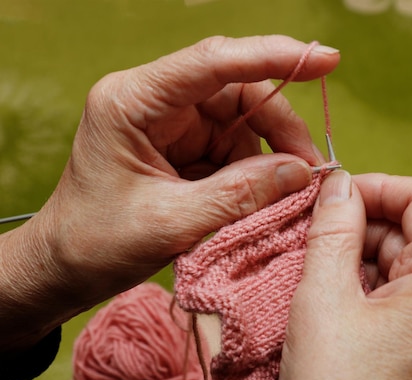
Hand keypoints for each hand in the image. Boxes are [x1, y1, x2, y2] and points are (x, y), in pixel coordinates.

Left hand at [0, 35, 339, 348]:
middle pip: (238, 92)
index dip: (273, 56)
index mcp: (134, 102)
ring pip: (244, 121)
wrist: (64, 269)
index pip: (213, 63)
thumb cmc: (96, 243)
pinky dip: (258, 172)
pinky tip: (267, 197)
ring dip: (272, 154)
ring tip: (289, 193)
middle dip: (280, 127)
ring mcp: (172, 125)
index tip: (325, 60)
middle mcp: (155, 103)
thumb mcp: (171, 223)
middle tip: (310, 171)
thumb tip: (300, 172)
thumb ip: (240, 194)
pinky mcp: (184, 148)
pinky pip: (236, 149)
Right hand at [279, 172, 411, 379]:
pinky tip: (336, 297)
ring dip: (361, 252)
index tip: (334, 197)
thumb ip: (334, 229)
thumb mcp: (322, 299)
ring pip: (407, 254)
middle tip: (313, 238)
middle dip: (362, 223)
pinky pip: (406, 285)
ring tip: (319, 276)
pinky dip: (369, 278)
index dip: (379, 186)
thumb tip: (339, 183)